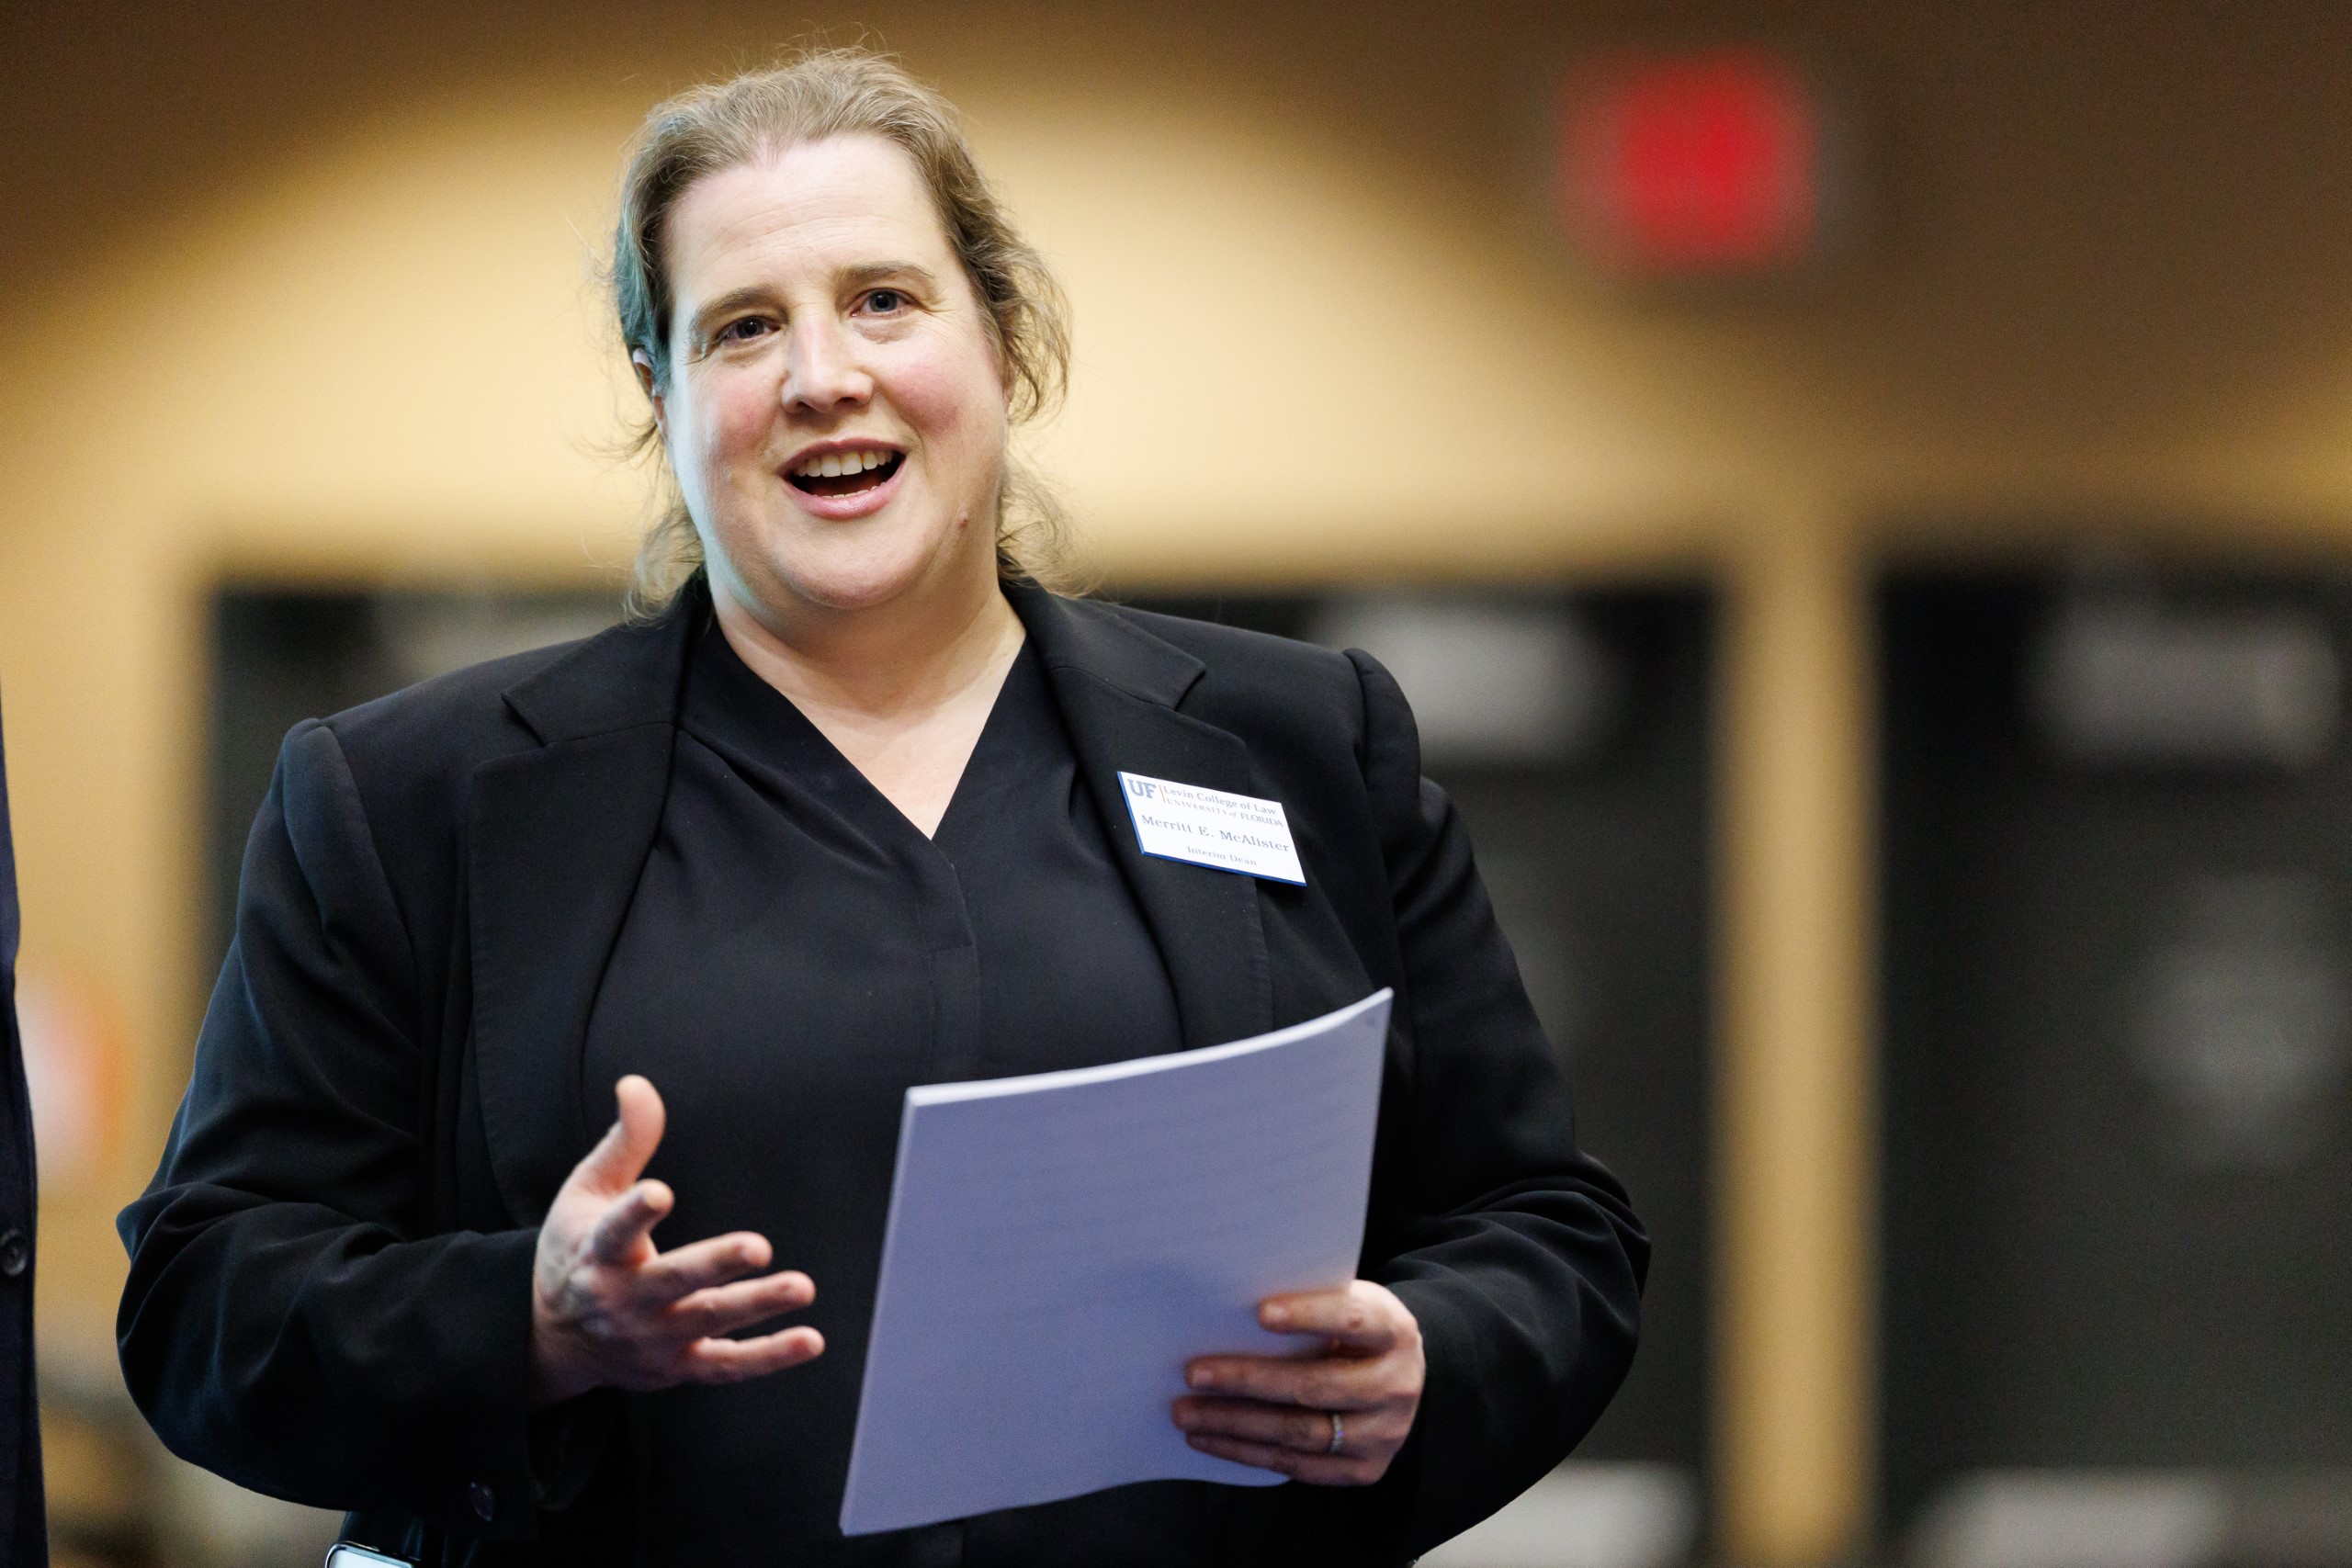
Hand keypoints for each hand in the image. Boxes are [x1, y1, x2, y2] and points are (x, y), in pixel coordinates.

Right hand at [529, 1075, 823, 1405]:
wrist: (551, 1337)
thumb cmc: (577, 1249)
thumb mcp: (587, 1191)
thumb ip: (625, 1140)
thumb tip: (637, 1084)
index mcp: (598, 1250)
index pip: (614, 1230)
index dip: (636, 1212)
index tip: (660, 1193)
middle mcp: (624, 1298)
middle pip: (673, 1281)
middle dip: (714, 1265)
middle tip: (758, 1247)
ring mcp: (652, 1337)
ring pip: (707, 1322)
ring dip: (756, 1306)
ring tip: (802, 1287)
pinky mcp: (678, 1366)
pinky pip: (726, 1366)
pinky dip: (768, 1357)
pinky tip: (809, 1338)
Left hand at [1172, 1280, 1423, 1484]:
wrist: (1400, 1376)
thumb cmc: (1356, 1331)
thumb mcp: (1349, 1304)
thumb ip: (1311, 1304)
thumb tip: (1232, 1307)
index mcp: (1393, 1331)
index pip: (1352, 1320)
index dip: (1309, 1316)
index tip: (1260, 1312)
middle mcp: (1396, 1386)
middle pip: (1316, 1386)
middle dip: (1248, 1380)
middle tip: (1194, 1374)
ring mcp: (1383, 1434)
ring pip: (1301, 1433)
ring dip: (1235, 1424)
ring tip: (1187, 1413)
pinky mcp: (1364, 1469)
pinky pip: (1297, 1466)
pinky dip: (1246, 1453)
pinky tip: (1209, 1439)